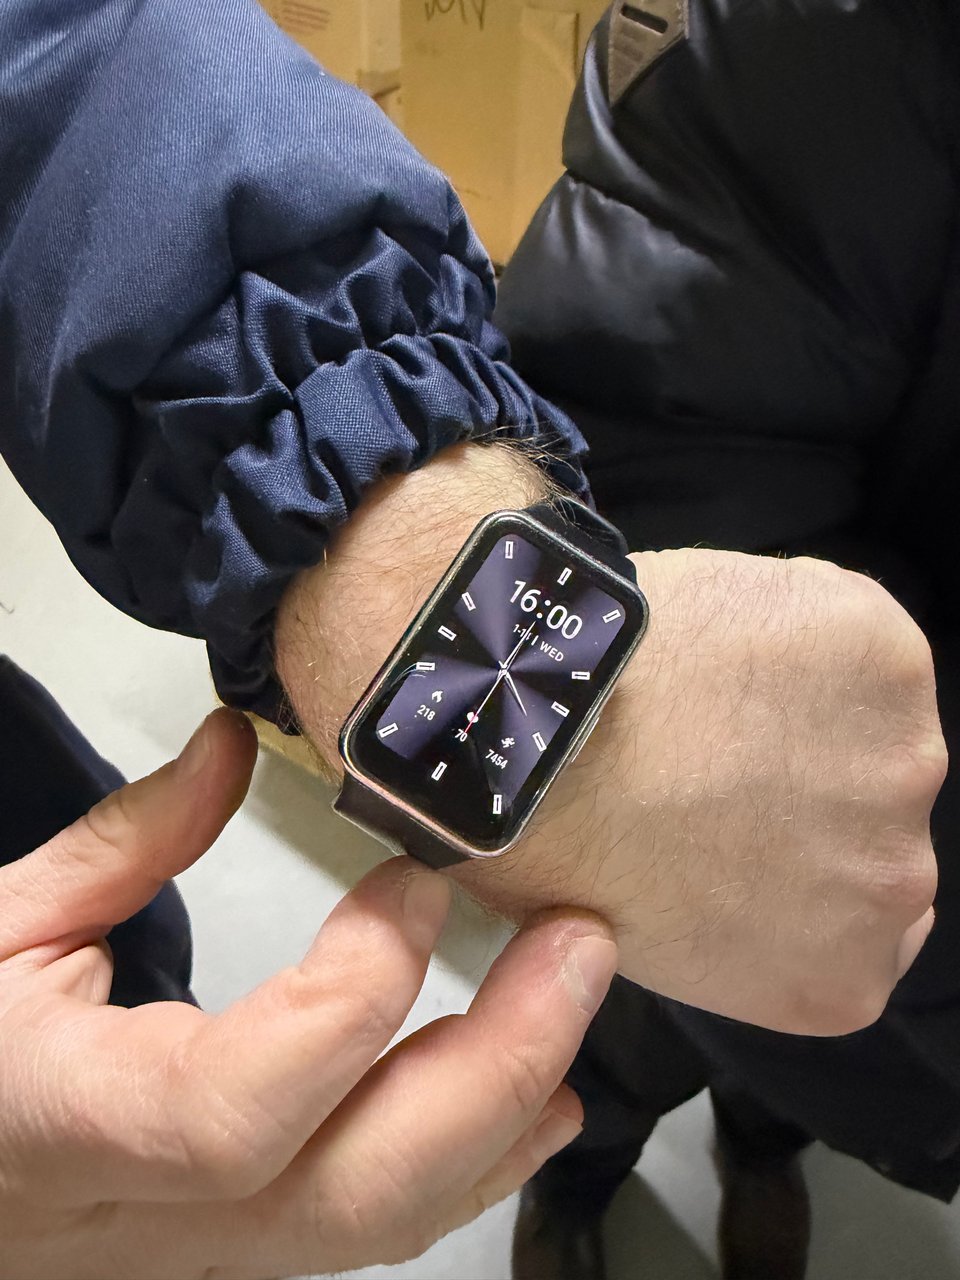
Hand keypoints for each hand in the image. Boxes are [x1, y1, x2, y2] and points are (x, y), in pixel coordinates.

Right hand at [0, 709, 615, 1279]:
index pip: (232, 1110)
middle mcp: (144, 1218)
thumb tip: (235, 743)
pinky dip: (477, 1161)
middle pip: (351, 1190)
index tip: (416, 881)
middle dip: (495, 1063)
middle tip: (578, 941)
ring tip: (574, 987)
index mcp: (65, 1123)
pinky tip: (543, 1097)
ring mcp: (201, 1257)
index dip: (350, 999)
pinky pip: (373, 1227)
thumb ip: (125, 840)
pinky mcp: (238, 1253)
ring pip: (380, 1224)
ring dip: (507, 1108)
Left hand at [472, 549, 944, 1036]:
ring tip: (702, 687)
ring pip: (871, 722)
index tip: (745, 826)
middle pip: (874, 821)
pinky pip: (851, 630)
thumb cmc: (549, 845)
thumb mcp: (644, 944)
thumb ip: (724, 922)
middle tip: (711, 751)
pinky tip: (717, 635)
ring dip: (804, 700)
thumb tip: (709, 873)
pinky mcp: (886, 655)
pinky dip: (796, 622)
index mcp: (841, 981)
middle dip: (806, 785)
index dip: (798, 860)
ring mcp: (902, 763)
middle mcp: (896, 886)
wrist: (535, 735)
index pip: (864, 921)